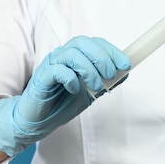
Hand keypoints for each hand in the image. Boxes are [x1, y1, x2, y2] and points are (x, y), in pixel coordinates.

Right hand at [0, 36, 130, 155]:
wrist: (37, 120)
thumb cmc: (61, 103)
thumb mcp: (89, 93)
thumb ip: (105, 82)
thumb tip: (124, 73)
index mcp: (74, 56)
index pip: (94, 43)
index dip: (112, 51)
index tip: (127, 64)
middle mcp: (61, 56)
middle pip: (82, 43)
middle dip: (102, 57)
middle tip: (111, 75)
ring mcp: (50, 65)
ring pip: (71, 54)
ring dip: (89, 70)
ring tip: (97, 87)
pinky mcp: (41, 78)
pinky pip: (56, 70)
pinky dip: (70, 79)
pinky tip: (75, 90)